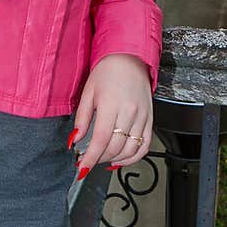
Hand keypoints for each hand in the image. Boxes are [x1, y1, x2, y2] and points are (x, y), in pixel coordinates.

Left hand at [69, 53, 153, 177]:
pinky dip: (134, 157)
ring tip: (103, 159)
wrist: (129, 58)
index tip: (82, 168)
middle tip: (89, 160)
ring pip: (130, 150)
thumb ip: (82, 118)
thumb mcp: (88, 92)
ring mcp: (142, 116)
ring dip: (115, 160)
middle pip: (115, 147)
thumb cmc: (107, 71)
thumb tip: (75, 139)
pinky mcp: (150, 119)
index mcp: (111, 104)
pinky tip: (121, 159)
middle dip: (99, 159)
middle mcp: (129, 112)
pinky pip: (145, 145)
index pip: (101, 139)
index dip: (91, 157)